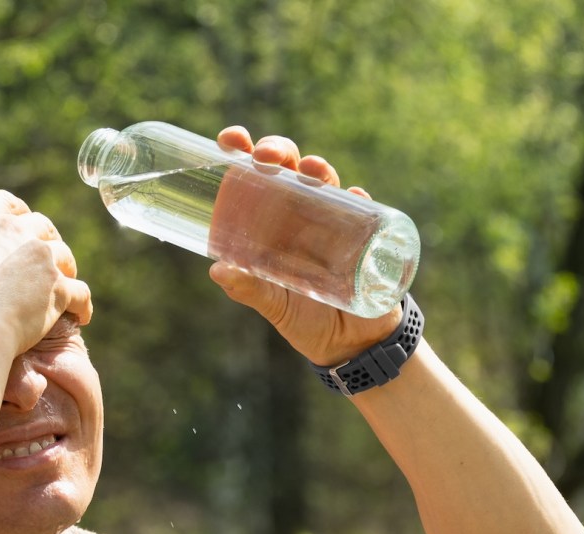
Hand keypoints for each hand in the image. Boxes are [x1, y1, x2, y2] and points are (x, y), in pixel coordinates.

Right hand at [0, 191, 91, 353]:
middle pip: (40, 226)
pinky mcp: (59, 287)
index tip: (14, 232)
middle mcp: (15, 227)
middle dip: (42, 243)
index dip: (14, 217)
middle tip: (40, 265)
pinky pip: (80, 292)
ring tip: (59, 290)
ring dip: (64, 270)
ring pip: (64, 255)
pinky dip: (82, 304)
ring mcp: (41, 256)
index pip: (6, 203)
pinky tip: (79, 317)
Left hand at [209, 126, 400, 366]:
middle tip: (268, 156)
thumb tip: (218, 270)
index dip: (243, 151)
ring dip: (318, 168)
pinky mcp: (366, 236)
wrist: (349, 344)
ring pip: (325, 181)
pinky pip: (365, 210)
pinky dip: (359, 199)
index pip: (254, 176)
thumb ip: (249, 289)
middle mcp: (300, 214)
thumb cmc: (304, 318)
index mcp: (270, 222)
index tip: (230, 140)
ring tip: (311, 170)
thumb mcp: (273, 305)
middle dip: (278, 150)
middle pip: (288, 167)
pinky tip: (354, 195)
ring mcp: (334, 222)